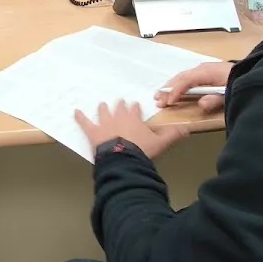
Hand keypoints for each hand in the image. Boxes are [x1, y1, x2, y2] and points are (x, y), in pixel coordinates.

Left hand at [75, 100, 189, 160]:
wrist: (123, 159)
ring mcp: (104, 124)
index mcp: (134, 118)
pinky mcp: (93, 132)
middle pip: (119, 108)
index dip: (135, 108)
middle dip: (120, 105)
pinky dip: (79, 117)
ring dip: (103, 109)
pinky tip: (75, 112)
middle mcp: (118, 117)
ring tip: (102, 105)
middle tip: (120, 102)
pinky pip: (84, 122)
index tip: (135, 105)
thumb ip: (172, 134)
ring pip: (103, 112)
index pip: (135, 109)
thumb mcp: (160, 143)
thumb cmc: (142, 150)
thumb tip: (188, 129)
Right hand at [155, 62, 234, 111]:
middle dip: (168, 89)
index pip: (186, 80)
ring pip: (182, 77)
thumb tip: (201, 104)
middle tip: (157, 100)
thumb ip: (215, 99)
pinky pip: (187, 78)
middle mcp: (202, 68)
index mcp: (207, 71)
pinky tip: (173, 91)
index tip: (169, 103)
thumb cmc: (240, 83)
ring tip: (160, 96)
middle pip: (181, 78)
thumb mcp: (230, 93)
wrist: (252, 74)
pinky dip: (178, 85)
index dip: (176, 91)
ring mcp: (203, 69)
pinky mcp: (205, 73)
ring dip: (171, 87)